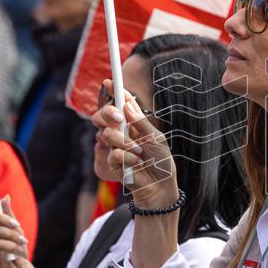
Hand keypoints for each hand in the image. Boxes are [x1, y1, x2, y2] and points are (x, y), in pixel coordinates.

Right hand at [95, 79, 178, 206]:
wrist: (160, 186)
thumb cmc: (161, 161)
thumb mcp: (156, 138)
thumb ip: (141, 123)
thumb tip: (127, 105)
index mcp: (134, 124)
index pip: (122, 105)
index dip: (115, 92)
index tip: (109, 81)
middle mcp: (123, 133)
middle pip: (105, 116)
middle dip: (109, 113)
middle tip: (119, 119)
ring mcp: (117, 147)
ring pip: (108, 134)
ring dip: (125, 142)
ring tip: (139, 152)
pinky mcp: (114, 163)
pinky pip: (113, 154)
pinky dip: (127, 158)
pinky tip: (136, 164)